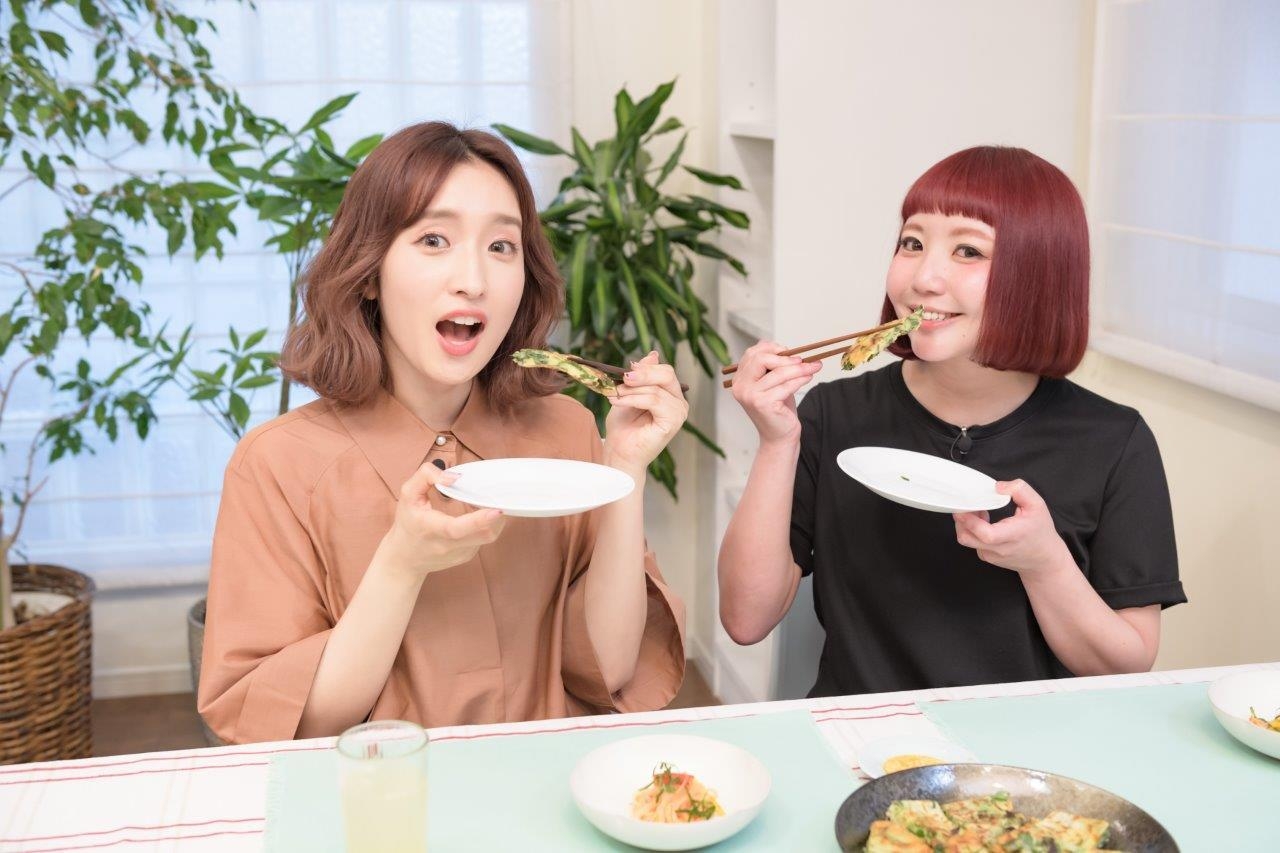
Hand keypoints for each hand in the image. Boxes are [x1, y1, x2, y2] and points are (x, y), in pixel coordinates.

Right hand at [379, 461, 506, 578]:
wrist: (404, 559)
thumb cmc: (407, 523)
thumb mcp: (408, 495)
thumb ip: (426, 477)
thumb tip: (455, 477)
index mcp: (432, 529)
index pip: (457, 529)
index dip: (479, 520)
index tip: (496, 510)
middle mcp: (447, 546)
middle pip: (482, 535)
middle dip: (498, 516)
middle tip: (501, 498)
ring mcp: (459, 554)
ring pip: (488, 537)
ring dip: (495, 520)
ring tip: (490, 503)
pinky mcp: (467, 556)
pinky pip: (484, 539)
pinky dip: (488, 525)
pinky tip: (481, 516)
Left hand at [604, 350, 688, 472]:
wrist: (619, 453)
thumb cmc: (624, 427)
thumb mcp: (629, 393)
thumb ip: (642, 375)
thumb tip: (653, 354)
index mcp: (671, 394)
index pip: (664, 371)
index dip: (645, 368)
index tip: (624, 372)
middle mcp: (679, 402)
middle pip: (666, 374)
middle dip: (641, 374)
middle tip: (622, 377)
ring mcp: (678, 413)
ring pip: (656, 389)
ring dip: (631, 390)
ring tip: (614, 395)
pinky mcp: (673, 422)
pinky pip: (653, 401)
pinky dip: (632, 399)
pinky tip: (617, 401)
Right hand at [729, 341, 821, 444]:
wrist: (779, 436)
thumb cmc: (778, 409)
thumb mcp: (773, 383)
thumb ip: (773, 367)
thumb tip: (786, 350)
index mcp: (740, 378)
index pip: (752, 353)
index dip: (772, 348)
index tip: (789, 352)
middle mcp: (740, 386)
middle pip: (761, 358)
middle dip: (785, 358)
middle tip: (802, 360)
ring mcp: (749, 395)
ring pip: (778, 372)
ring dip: (799, 368)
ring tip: (813, 367)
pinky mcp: (762, 403)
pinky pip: (785, 385)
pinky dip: (800, 379)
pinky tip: (808, 377)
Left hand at [953, 479, 1073, 576]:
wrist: (1044, 559)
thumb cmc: (1040, 531)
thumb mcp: (1037, 505)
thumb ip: (1019, 490)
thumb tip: (998, 487)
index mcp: (1012, 535)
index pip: (986, 534)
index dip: (970, 521)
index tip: (963, 508)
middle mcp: (999, 549)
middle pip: (967, 537)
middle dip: (961, 519)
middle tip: (967, 505)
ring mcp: (991, 555)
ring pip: (966, 540)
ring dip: (966, 524)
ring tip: (979, 512)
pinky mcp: (987, 557)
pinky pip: (972, 543)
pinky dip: (971, 531)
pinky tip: (983, 523)